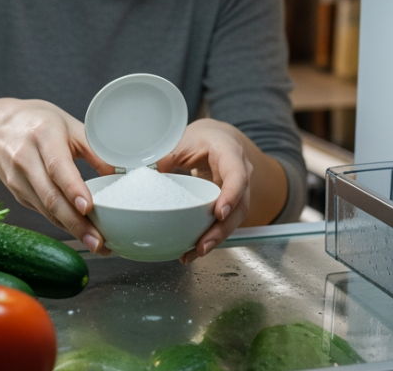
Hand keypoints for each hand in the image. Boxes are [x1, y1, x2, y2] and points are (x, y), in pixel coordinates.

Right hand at [0, 98, 114, 254]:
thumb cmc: (37, 123)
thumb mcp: (68, 125)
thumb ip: (94, 148)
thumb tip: (120, 171)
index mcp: (42, 136)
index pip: (57, 166)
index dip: (73, 189)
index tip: (88, 207)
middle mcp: (25, 159)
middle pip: (51, 196)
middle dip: (75, 223)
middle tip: (98, 241)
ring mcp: (18, 180)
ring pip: (46, 209)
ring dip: (71, 229)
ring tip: (96, 244)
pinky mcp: (18, 194)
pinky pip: (43, 211)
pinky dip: (62, 224)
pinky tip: (80, 232)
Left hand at [153, 119, 252, 264]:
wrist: (216, 140)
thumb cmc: (201, 139)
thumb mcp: (185, 139)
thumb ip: (169, 154)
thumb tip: (152, 172)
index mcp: (231, 153)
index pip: (237, 175)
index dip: (231, 195)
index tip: (219, 213)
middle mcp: (241, 173)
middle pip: (240, 205)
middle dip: (222, 229)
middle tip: (202, 246)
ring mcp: (239, 190)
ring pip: (234, 219)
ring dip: (216, 238)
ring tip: (194, 253)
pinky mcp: (231, 204)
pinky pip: (224, 222)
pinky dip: (210, 236)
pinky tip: (193, 250)